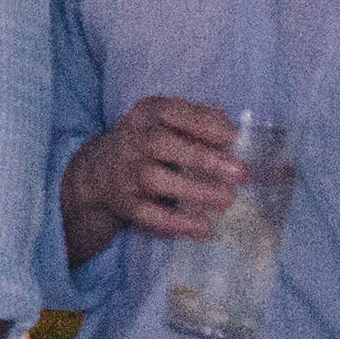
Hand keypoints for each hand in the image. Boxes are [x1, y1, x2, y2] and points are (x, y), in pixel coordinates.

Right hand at [63, 95, 243, 268]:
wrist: (100, 172)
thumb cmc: (149, 144)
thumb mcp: (167, 123)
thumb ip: (199, 122)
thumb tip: (232, 130)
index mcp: (146, 114)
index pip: (170, 111)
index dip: (203, 124)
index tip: (234, 137)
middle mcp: (130, 139)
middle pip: (159, 144)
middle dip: (202, 158)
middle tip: (239, 173)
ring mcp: (124, 171)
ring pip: (154, 179)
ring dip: (195, 191)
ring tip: (227, 200)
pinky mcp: (123, 202)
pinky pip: (148, 214)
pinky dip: (177, 222)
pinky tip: (204, 227)